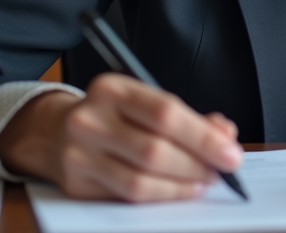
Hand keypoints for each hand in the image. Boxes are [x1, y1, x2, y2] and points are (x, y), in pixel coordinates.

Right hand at [0, 74, 243, 201]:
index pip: (165, 112)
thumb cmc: (113, 116)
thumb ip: (187, 118)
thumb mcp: (145, 103)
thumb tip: (225, 135)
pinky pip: (126, 197)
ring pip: (140, 181)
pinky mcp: (75, 184)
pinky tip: (178, 192)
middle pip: (154, 150)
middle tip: (221, 173)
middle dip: (197, 165)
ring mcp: (78, 154)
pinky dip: (160, 197)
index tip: (231, 152)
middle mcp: (90, 118)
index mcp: (112, 88)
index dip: (202, 136)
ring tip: (202, 183)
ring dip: (181, 187)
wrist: (54, 131)